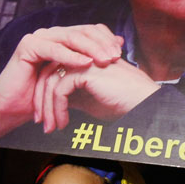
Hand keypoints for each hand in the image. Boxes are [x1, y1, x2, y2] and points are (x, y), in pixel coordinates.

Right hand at [0, 25, 125, 142]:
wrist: (14, 108)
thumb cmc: (44, 96)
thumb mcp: (75, 78)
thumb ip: (94, 61)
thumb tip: (120, 44)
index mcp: (63, 39)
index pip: (90, 31)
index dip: (106, 39)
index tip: (122, 53)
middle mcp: (52, 35)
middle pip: (82, 31)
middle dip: (101, 43)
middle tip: (116, 56)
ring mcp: (39, 38)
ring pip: (70, 37)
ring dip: (90, 48)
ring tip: (105, 59)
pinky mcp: (28, 46)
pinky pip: (53, 49)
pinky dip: (70, 56)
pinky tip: (85, 64)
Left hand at [33, 58, 159, 131]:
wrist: (143, 104)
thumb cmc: (123, 103)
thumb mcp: (91, 99)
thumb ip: (74, 95)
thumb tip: (56, 104)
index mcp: (82, 59)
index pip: (53, 72)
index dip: (46, 95)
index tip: (45, 117)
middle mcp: (80, 56)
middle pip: (48, 75)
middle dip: (41, 101)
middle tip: (41, 123)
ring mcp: (82, 60)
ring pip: (50, 82)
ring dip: (48, 108)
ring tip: (50, 128)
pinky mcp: (84, 70)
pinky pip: (60, 90)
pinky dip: (58, 109)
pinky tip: (63, 123)